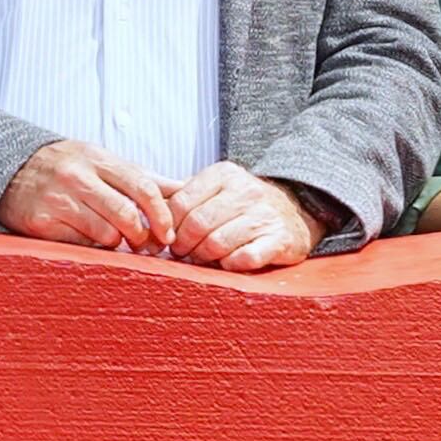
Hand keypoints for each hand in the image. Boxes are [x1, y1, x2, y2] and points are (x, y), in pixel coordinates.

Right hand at [0, 138, 174, 250]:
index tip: (168, 233)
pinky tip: (87, 239)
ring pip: (105, 234)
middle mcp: (78, 176)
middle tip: (146, 246)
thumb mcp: (103, 163)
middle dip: (141, 236)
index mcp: (99, 159)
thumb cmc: (68, 168)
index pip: (142, 186)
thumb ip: (143, 177)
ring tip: (113, 240)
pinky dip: (90, 246)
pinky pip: (80, 244)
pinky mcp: (42, 221)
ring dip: (116, 243)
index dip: (161, 214)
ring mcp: (58, 198)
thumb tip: (185, 188)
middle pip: (126, 215)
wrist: (11, 171)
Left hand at [162, 161, 320, 271]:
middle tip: (184, 254)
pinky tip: (230, 263)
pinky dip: (231, 265)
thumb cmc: (243, 205)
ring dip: (205, 257)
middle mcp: (245, 191)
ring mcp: (264, 215)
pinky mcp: (280, 240)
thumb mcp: (215, 189)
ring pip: (217, 243)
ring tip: (205, 259)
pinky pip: (245, 258)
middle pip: (197, 225)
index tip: (168, 239)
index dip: (169, 227)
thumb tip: (145, 204)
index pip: (181, 203)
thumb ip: (182, 195)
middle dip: (184, 245)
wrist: (296, 211)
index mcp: (224, 175)